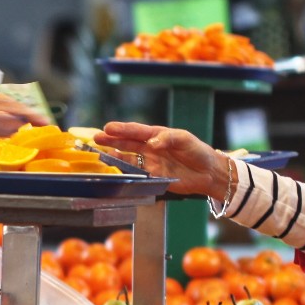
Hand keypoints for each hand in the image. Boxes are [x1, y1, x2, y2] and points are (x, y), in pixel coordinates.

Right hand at [93, 122, 228, 197]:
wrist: (208, 172)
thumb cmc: (197, 151)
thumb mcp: (184, 139)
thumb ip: (167, 139)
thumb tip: (152, 143)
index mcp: (157, 135)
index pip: (136, 131)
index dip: (122, 129)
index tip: (108, 127)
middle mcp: (150, 148)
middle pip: (127, 143)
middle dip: (112, 140)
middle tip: (97, 137)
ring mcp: (150, 163)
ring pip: (128, 158)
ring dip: (115, 155)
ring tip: (101, 152)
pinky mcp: (153, 177)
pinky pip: (136, 173)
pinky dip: (125, 171)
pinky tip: (115, 169)